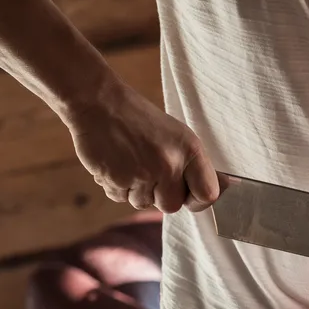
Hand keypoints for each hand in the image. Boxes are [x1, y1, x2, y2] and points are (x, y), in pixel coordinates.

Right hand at [67, 85, 220, 213]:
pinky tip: (116, 165)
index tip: (190, 196)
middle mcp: (169, 164)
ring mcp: (142, 174)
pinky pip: (120, 198)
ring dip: (136, 191)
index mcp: (190, 150)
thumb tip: (209, 193)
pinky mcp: (117, 180)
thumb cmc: (139, 119)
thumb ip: (191, 165)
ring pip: (144, 204)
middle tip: (151, 175)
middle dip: (161, 197)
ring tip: (130, 163)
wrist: (99, 103)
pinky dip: (117, 187)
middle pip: (172, 205)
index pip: (207, 193)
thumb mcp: (176, 135)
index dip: (198, 200)